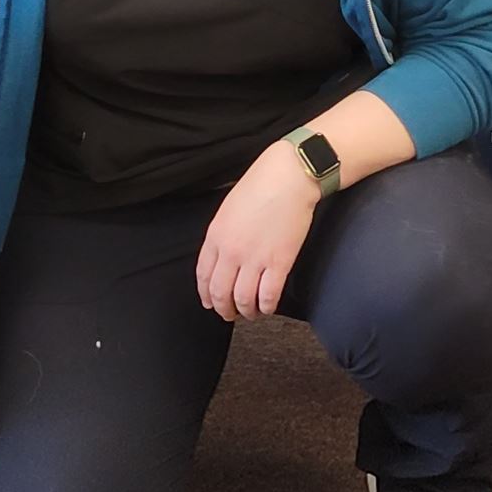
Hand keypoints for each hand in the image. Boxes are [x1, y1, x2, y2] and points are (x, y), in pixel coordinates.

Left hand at [196, 140, 320, 322]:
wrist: (288, 177)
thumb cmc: (261, 185)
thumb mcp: (228, 209)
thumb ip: (222, 234)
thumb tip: (223, 256)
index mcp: (216, 236)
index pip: (203, 276)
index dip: (206, 295)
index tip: (210, 303)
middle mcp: (231, 251)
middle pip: (221, 293)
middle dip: (224, 309)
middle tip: (230, 314)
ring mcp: (255, 259)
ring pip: (243, 299)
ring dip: (246, 311)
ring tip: (251, 313)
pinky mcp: (279, 262)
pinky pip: (268, 296)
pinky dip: (266, 307)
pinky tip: (267, 306)